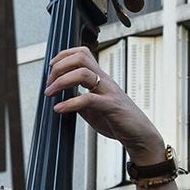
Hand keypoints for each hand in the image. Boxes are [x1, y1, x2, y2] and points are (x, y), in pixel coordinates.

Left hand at [46, 45, 163, 160]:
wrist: (139, 135)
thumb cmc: (119, 121)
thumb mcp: (94, 109)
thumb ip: (80, 101)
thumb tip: (62, 99)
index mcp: (100, 78)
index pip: (82, 53)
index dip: (63, 56)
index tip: (51, 68)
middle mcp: (104, 81)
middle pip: (81, 57)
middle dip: (60, 66)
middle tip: (49, 82)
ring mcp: (108, 92)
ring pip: (83, 73)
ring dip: (61, 81)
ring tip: (50, 92)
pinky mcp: (111, 106)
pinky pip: (88, 99)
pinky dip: (69, 103)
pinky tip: (59, 109)